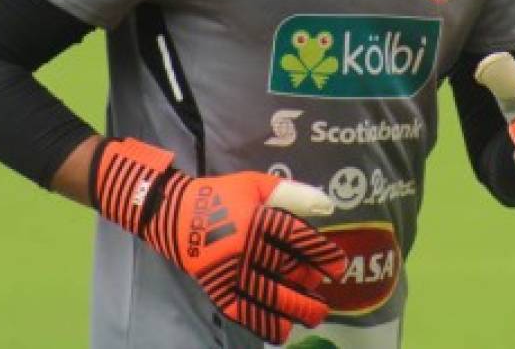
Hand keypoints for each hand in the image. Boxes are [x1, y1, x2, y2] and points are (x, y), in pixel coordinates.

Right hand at [89, 138, 347, 344]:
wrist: (175, 213)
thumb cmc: (223, 196)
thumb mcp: (257, 185)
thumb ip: (292, 193)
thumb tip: (328, 205)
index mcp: (256, 219)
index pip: (297, 238)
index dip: (321, 254)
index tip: (338, 265)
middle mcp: (245, 248)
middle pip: (285, 272)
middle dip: (310, 288)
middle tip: (327, 298)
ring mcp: (229, 271)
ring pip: (267, 296)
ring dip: (294, 310)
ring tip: (314, 316)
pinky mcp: (216, 288)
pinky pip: (242, 311)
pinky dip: (262, 323)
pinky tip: (281, 330)